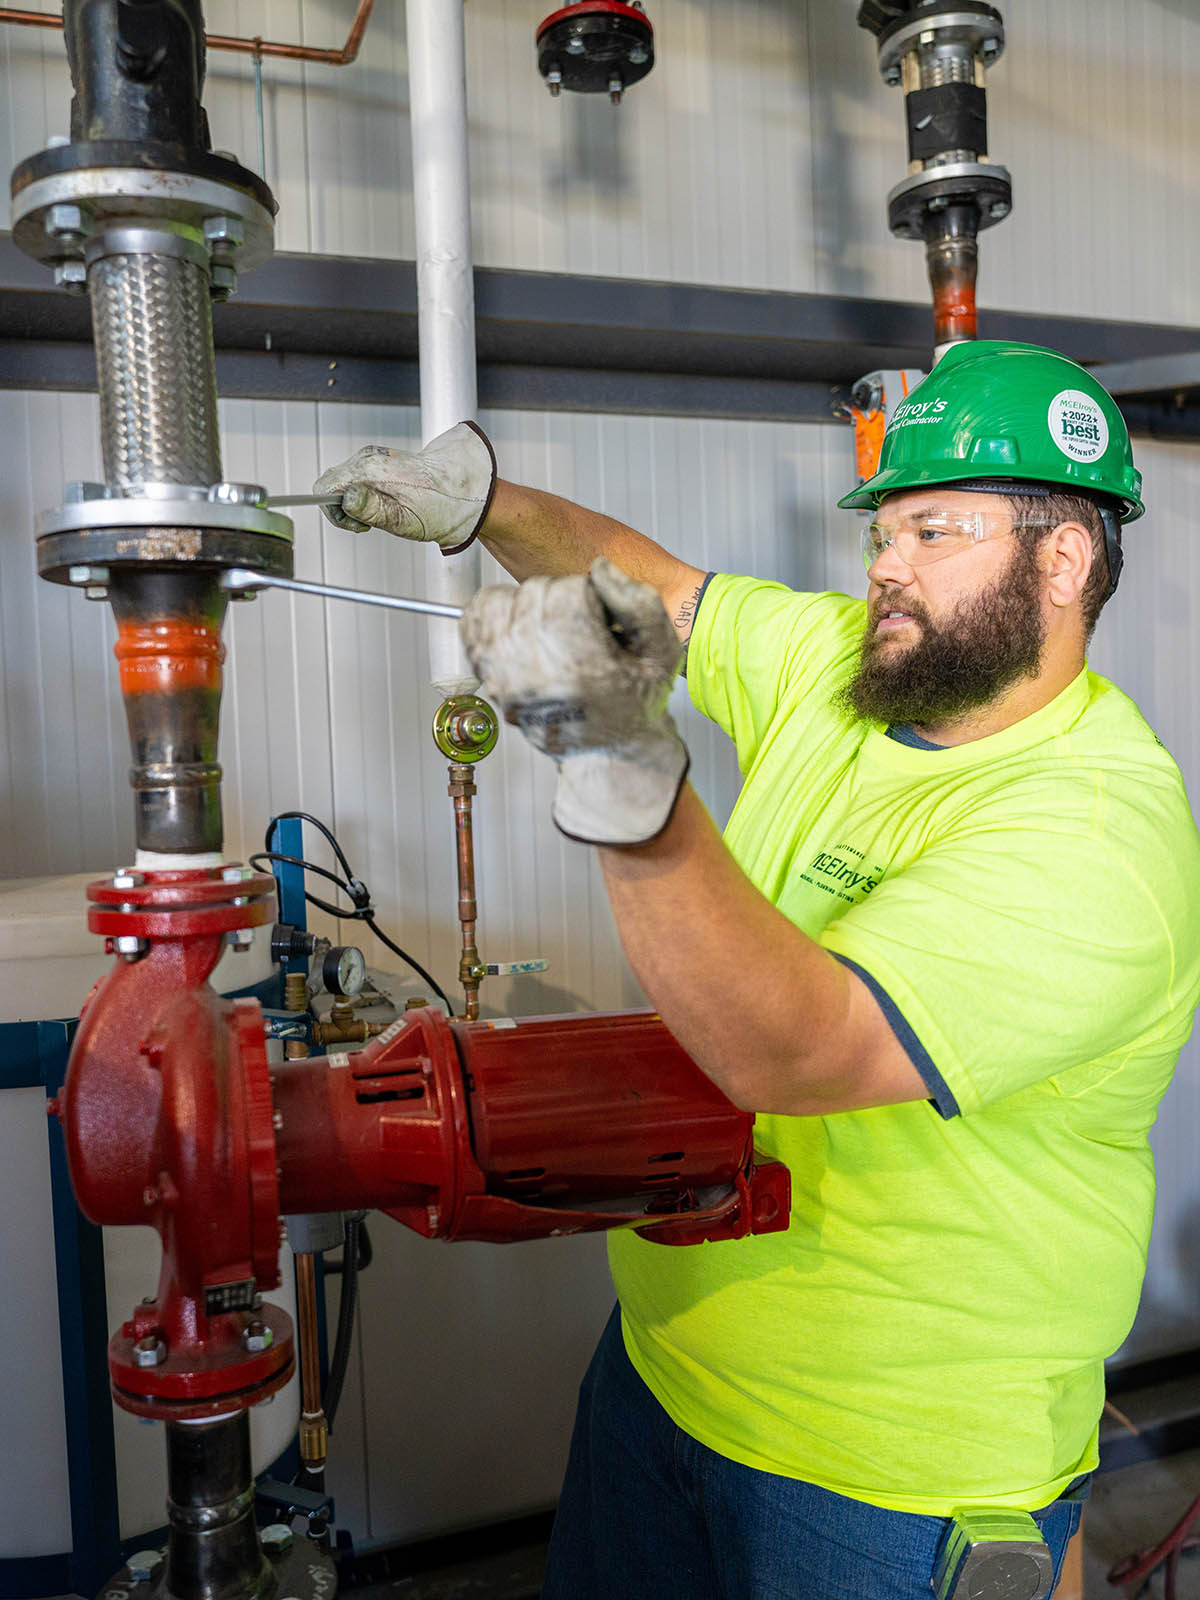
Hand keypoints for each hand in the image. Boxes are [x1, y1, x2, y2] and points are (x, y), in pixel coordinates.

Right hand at [312, 421, 496, 554]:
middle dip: (343, 508)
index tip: (356, 524)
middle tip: (370, 523)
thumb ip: (371, 510)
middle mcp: (369, 457)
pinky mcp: (381, 462)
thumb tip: (346, 499)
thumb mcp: (403, 519)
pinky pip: (359, 480)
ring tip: (384, 514)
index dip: (332, 510)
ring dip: (356, 503)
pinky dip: (365, 496)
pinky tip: (387, 505)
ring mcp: (375, 457)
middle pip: (332, 482)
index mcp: (370, 469)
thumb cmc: (439, 508)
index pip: (325, 485)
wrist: (463, 493)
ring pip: (345, 482)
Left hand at [462, 558, 687, 845]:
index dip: (588, 594)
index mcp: (581, 665)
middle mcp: (535, 674)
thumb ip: (638, 602)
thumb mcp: (660, 651)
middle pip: (532, 593)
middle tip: (579, 627)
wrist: (608, 750)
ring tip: (549, 627)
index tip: (601, 620)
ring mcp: (507, 682)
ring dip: (524, 605)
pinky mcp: (491, 684)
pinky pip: (473, 626)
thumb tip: (599, 568)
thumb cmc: (635, 699)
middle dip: (557, 598)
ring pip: (498, 603)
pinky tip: (520, 630)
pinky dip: (493, 617)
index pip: (567, 591)